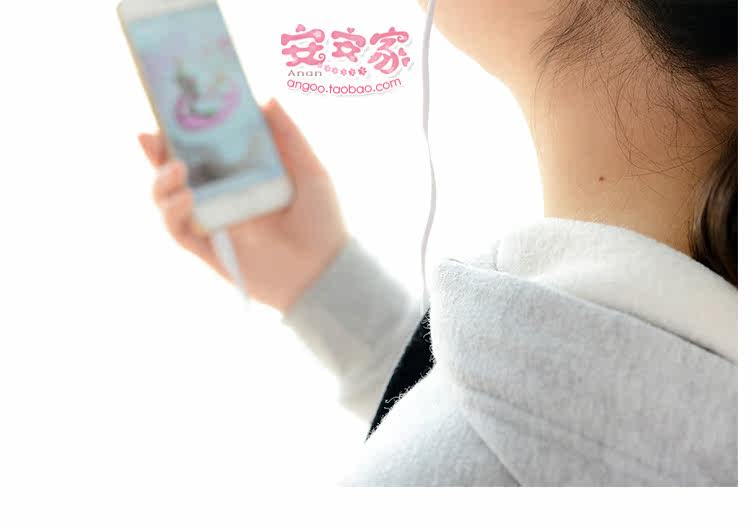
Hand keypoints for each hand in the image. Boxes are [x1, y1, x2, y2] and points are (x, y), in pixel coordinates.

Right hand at [139, 99, 347, 313]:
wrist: (324, 271)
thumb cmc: (322, 221)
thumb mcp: (310, 170)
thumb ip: (288, 135)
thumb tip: (266, 97)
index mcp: (241, 176)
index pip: (204, 149)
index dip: (183, 131)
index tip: (170, 108)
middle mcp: (222, 197)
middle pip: (176, 172)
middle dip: (157, 153)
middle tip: (150, 134)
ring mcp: (213, 223)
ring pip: (168, 201)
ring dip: (161, 183)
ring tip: (176, 168)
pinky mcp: (209, 250)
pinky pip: (178, 231)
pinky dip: (173, 213)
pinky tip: (187, 198)